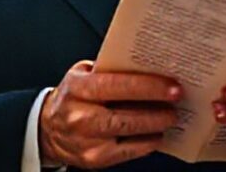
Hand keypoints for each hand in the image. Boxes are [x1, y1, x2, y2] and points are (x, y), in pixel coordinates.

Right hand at [39, 60, 182, 168]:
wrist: (48, 128)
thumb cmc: (73, 96)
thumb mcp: (83, 74)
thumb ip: (109, 69)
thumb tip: (148, 66)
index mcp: (78, 88)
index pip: (118, 85)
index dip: (148, 86)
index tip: (171, 86)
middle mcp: (80, 116)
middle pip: (126, 114)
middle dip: (157, 108)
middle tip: (177, 101)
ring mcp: (86, 141)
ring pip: (129, 134)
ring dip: (156, 125)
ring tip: (170, 117)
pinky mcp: (94, 159)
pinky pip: (128, 152)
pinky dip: (147, 143)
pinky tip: (156, 135)